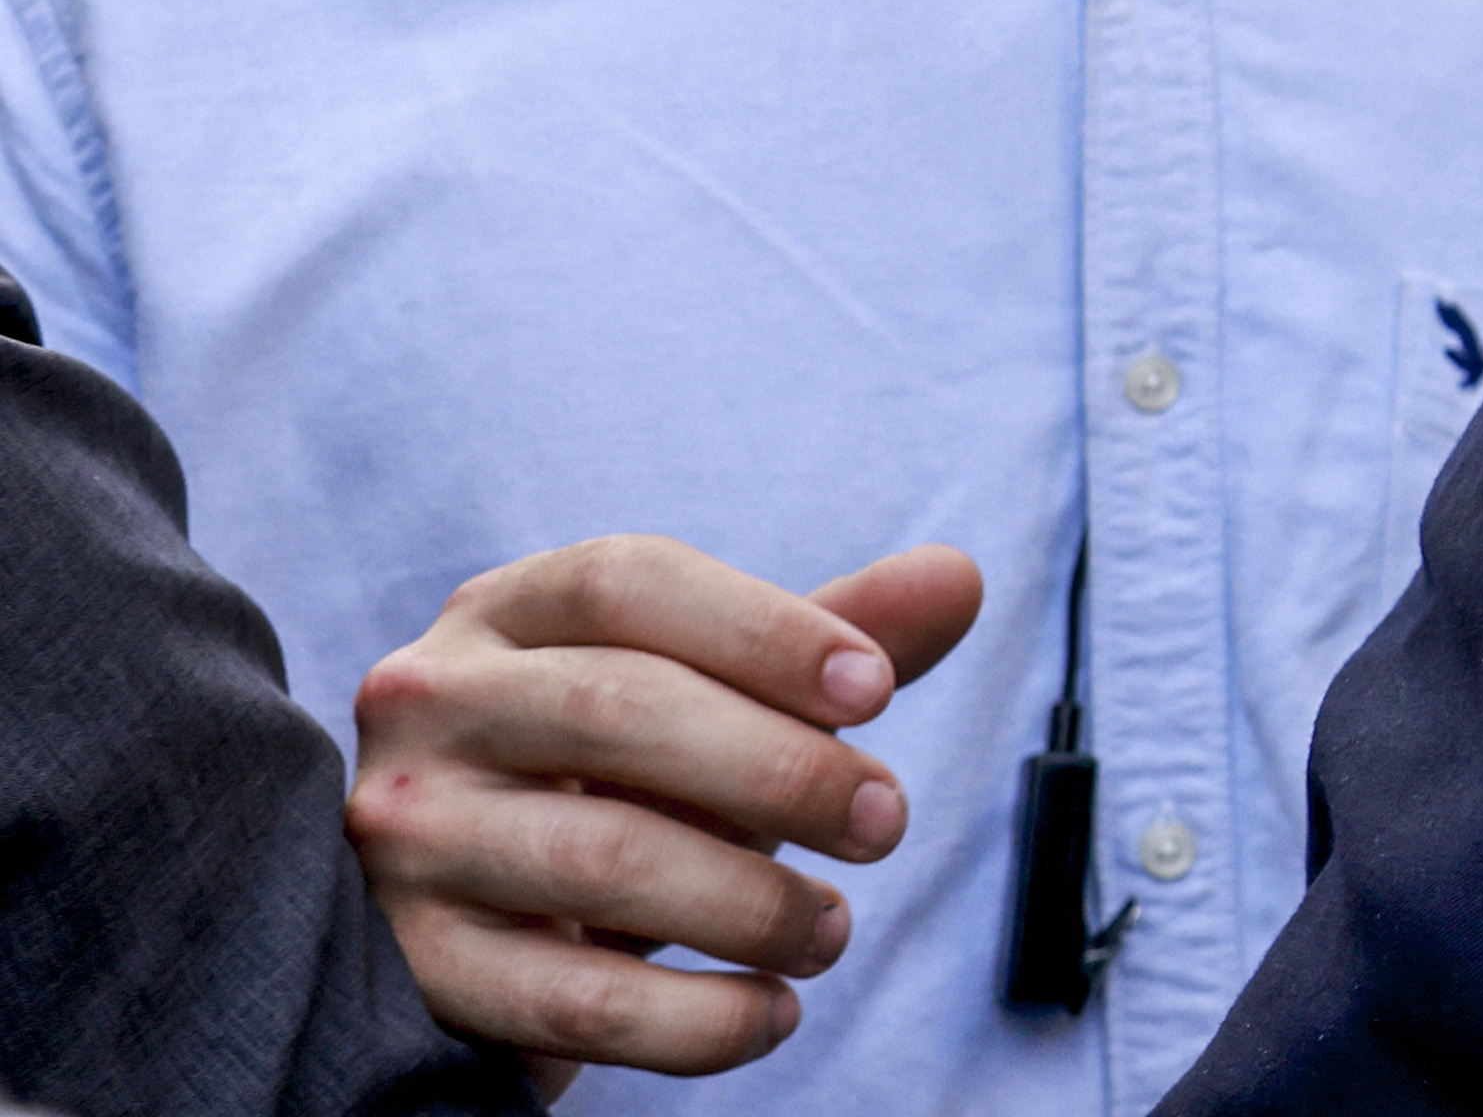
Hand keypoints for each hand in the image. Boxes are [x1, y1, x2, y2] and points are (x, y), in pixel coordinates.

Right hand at [351, 536, 986, 1078]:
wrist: (480, 918)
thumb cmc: (621, 774)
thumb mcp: (717, 696)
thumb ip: (831, 637)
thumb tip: (959, 576)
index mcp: (505, 612)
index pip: (629, 582)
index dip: (765, 629)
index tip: (881, 692)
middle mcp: (432, 708)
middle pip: (619, 710)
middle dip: (782, 769)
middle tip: (886, 822)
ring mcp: (408, 840)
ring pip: (602, 860)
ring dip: (752, 903)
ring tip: (832, 931)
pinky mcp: (413, 968)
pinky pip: (571, 1000)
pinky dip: (696, 1020)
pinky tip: (772, 1013)